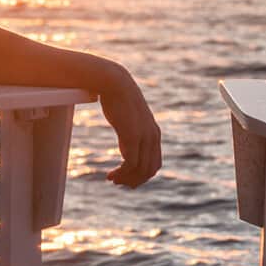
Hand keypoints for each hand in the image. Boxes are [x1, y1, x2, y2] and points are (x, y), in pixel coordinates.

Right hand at [96, 64, 161, 188]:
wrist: (116, 83)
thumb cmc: (118, 99)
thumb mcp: (129, 117)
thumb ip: (132, 129)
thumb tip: (127, 137)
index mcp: (154, 134)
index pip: (154, 164)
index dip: (142, 175)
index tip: (126, 177)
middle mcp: (153, 137)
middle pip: (150, 170)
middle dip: (135, 180)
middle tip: (118, 182)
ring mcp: (144, 137)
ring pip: (141, 170)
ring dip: (127, 179)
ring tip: (112, 179)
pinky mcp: (132, 136)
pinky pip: (130, 163)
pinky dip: (121, 173)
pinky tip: (110, 174)